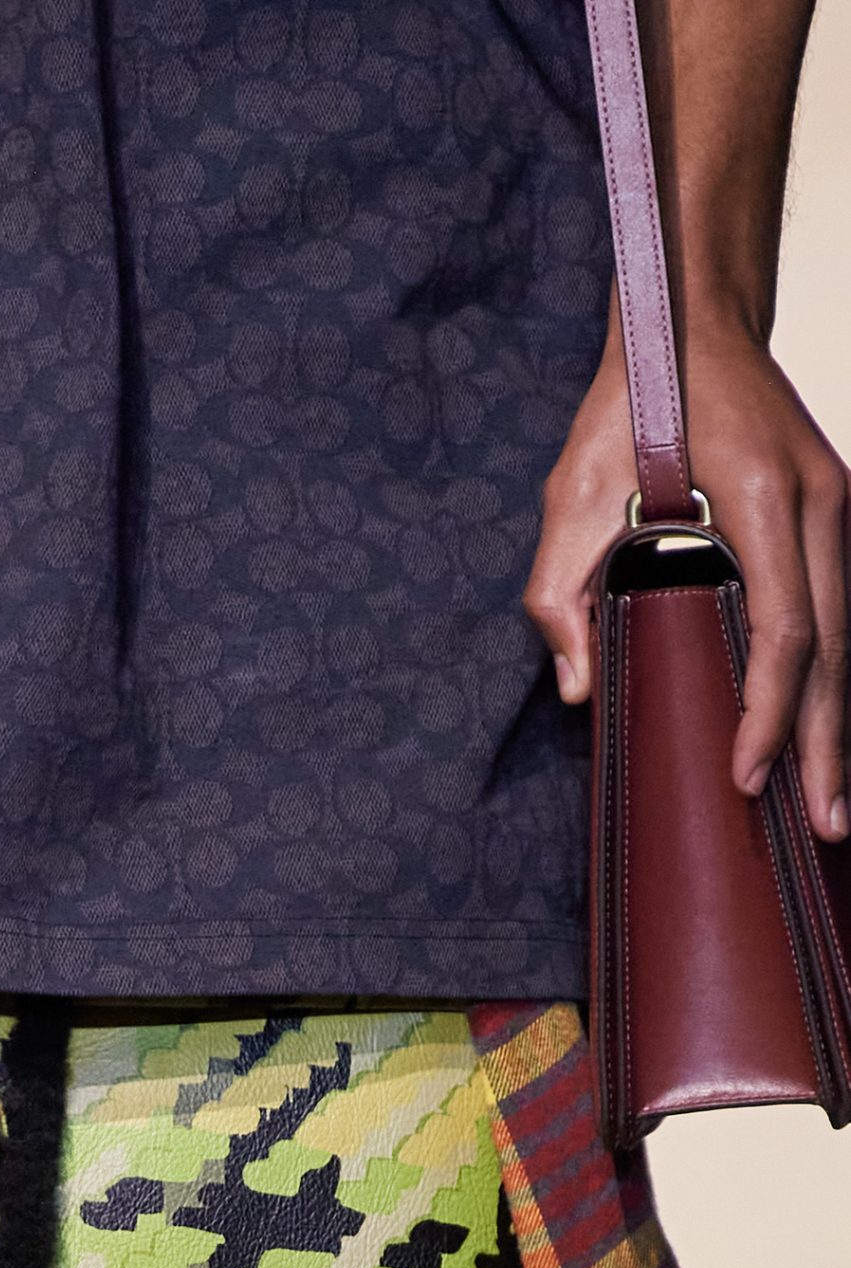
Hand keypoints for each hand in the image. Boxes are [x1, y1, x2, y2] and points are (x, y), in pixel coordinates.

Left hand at [525, 319, 850, 842]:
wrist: (690, 321)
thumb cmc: (630, 404)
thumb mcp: (571, 492)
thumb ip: (562, 594)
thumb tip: (579, 692)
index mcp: (768, 497)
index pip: (786, 629)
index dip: (771, 712)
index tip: (746, 775)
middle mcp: (824, 503)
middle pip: (839, 648)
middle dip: (830, 744)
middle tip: (825, 827)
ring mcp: (841, 508)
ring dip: (840, 721)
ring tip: (830, 803)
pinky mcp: (835, 517)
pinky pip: (841, 612)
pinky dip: (834, 681)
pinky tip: (823, 735)